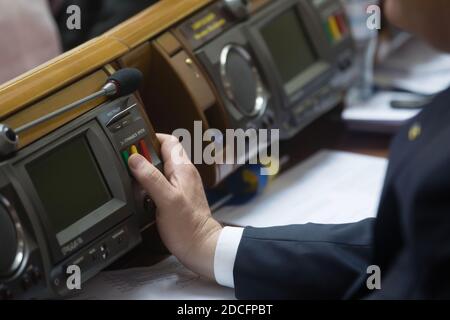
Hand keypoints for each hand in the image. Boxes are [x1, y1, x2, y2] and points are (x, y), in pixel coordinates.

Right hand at [128, 134, 222, 279]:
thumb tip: (134, 159)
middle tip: (129, 162)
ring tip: (134, 177)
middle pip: (163, 153)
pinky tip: (143, 194)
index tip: (134, 143)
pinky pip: (163, 182)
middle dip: (146, 155)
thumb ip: (150, 177)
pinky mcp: (179, 197)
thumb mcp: (165, 199)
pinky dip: (151, 184)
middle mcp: (184, 174)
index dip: (151, 138)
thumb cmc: (187, 226)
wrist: (200, 246)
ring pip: (162, 168)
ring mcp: (183, 185)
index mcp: (183, 168)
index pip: (169, 141)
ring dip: (148, 170)